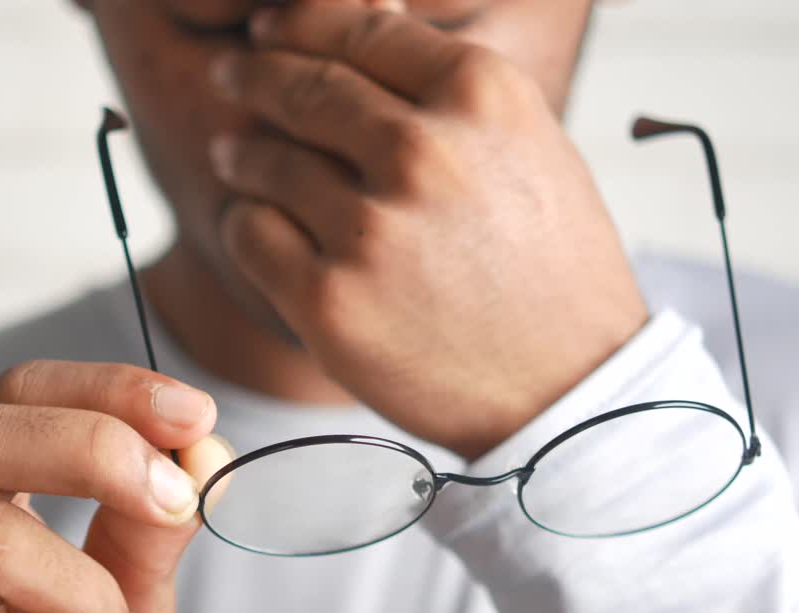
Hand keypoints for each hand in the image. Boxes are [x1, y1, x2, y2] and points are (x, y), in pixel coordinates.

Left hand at [209, 3, 647, 458]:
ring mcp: (371, 229)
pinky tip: (253, 223)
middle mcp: (424, 152)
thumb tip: (370, 18)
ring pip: (264, 159)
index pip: (358, 28)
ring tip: (233, 155)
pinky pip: (248, 233)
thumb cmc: (553, 268)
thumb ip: (448, 85)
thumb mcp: (528, 147)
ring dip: (241, 152)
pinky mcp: (329, 300)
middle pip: (302, 86)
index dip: (298, 23)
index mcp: (481, 97)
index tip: (269, 27)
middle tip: (232, 77)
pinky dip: (243, 222)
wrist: (567, 390)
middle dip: (253, 75)